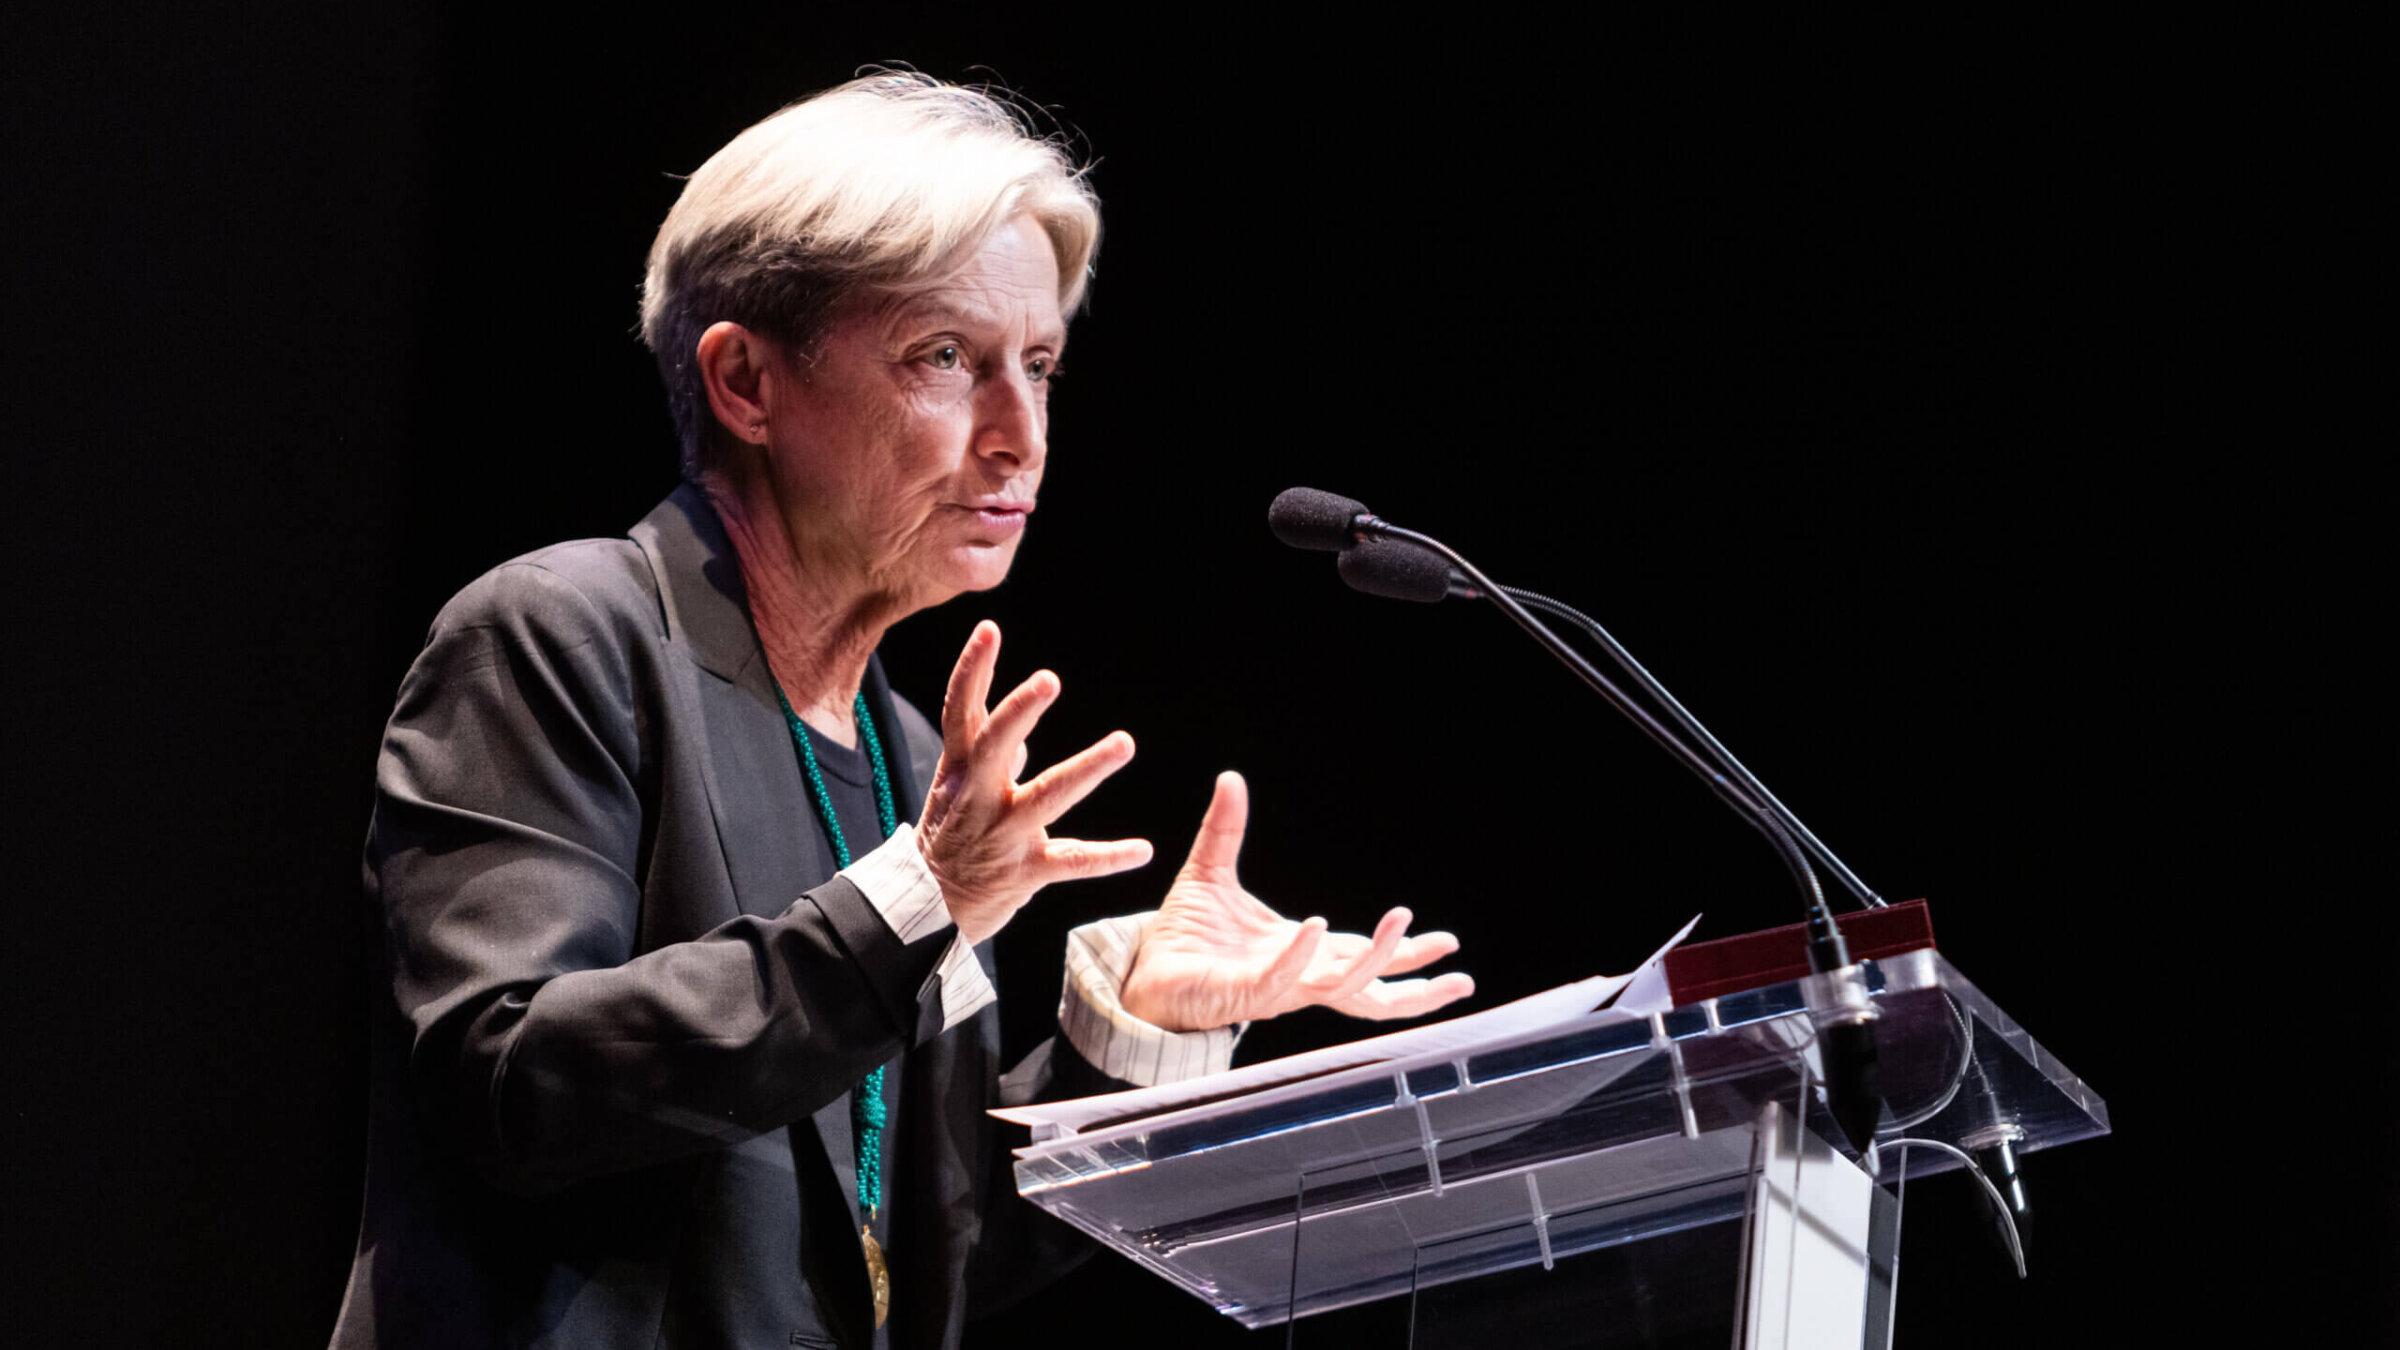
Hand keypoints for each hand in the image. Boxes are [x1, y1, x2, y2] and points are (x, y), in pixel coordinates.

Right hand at [915, 622, 1152, 944]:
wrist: (925, 912)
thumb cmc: (947, 842)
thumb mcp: (955, 790)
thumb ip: (987, 754)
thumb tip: (1018, 731)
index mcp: (960, 770)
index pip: (960, 711)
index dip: (972, 669)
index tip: (989, 629)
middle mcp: (976, 797)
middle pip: (995, 746)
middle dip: (1020, 711)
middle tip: (1050, 679)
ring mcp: (1002, 835)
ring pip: (1047, 797)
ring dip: (1087, 767)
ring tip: (1124, 742)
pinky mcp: (1025, 872)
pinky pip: (1073, 862)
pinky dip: (1109, 857)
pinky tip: (1143, 850)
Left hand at [1119, 771, 1473, 1032]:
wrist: (1140, 972)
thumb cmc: (1182, 938)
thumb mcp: (1210, 873)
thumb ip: (1226, 830)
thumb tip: (1231, 779)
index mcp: (1302, 955)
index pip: (1365, 958)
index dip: (1407, 954)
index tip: (1447, 944)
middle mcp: (1297, 979)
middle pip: (1370, 989)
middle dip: (1415, 981)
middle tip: (1457, 972)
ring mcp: (1275, 989)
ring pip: (1340, 988)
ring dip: (1374, 960)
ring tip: (1402, 927)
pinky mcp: (1242, 994)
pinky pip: (1280, 981)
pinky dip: (1301, 958)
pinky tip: (1316, 930)